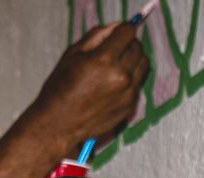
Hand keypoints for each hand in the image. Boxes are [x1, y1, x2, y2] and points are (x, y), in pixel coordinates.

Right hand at [26, 22, 149, 151]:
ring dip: (134, 59)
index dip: (123, 30)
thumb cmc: (60, 89)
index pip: (127, 33)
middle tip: (117, 46)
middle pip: (138, 48)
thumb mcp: (72, 55)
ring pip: (143, 65)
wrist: (59, 124)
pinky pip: (138, 84)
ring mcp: (128, 93)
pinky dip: (131, 78)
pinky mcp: (130, 106)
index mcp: (103, 60)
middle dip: (129, 43)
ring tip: (117, 63)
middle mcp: (120, 76)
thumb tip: (115, 27)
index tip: (119, 32)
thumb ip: (96, 37)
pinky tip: (113, 82)